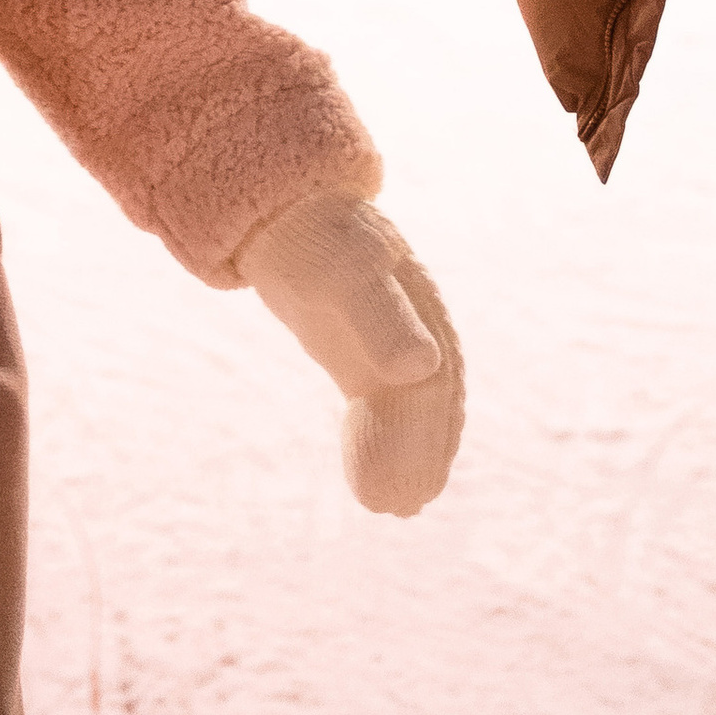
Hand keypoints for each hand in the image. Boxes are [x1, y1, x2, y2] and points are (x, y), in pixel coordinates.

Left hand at [235, 190, 464, 515]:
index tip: (413, 491)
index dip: (425, 438)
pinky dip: (383, 439)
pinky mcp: (360, 345)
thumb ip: (380, 317)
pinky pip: (382, 400)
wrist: (284, 206)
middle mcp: (411, 323)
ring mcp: (387, 334)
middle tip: (398, 507)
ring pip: (407, 404)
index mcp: (417, 306)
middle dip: (417, 452)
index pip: (431, 383)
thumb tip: (422, 366)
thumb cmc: (313, 237)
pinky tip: (376, 480)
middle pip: (424, 397)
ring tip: (397, 507)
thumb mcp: (343, 273)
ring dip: (407, 453)